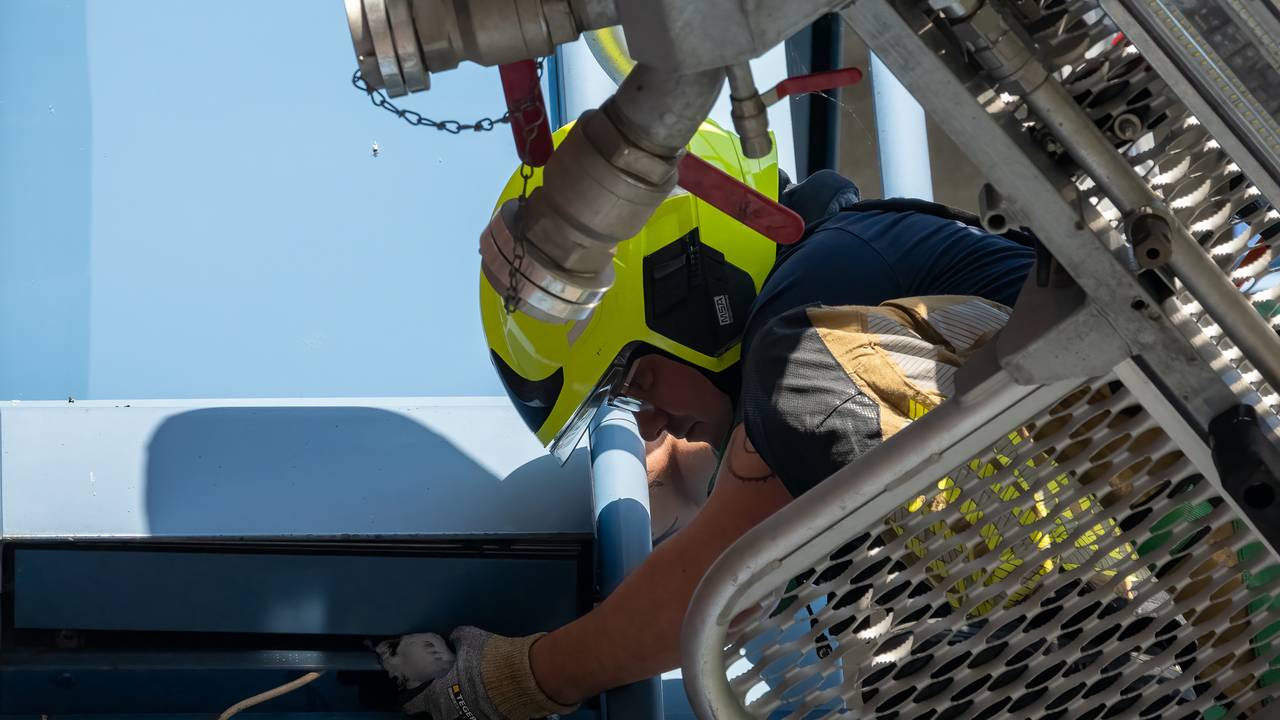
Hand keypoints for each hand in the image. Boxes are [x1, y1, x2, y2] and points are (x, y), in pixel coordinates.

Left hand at [375, 627, 577, 719]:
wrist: (520, 678)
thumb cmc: (489, 661)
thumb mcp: (469, 639)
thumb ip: (456, 639)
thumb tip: (453, 637)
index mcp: (436, 695)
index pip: (411, 705)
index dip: (409, 698)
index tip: (409, 694)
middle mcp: (448, 713)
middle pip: (434, 712)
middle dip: (437, 701)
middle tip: (445, 687)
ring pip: (455, 714)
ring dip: (457, 705)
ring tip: (467, 692)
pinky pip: (474, 715)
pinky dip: (476, 707)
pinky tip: (485, 696)